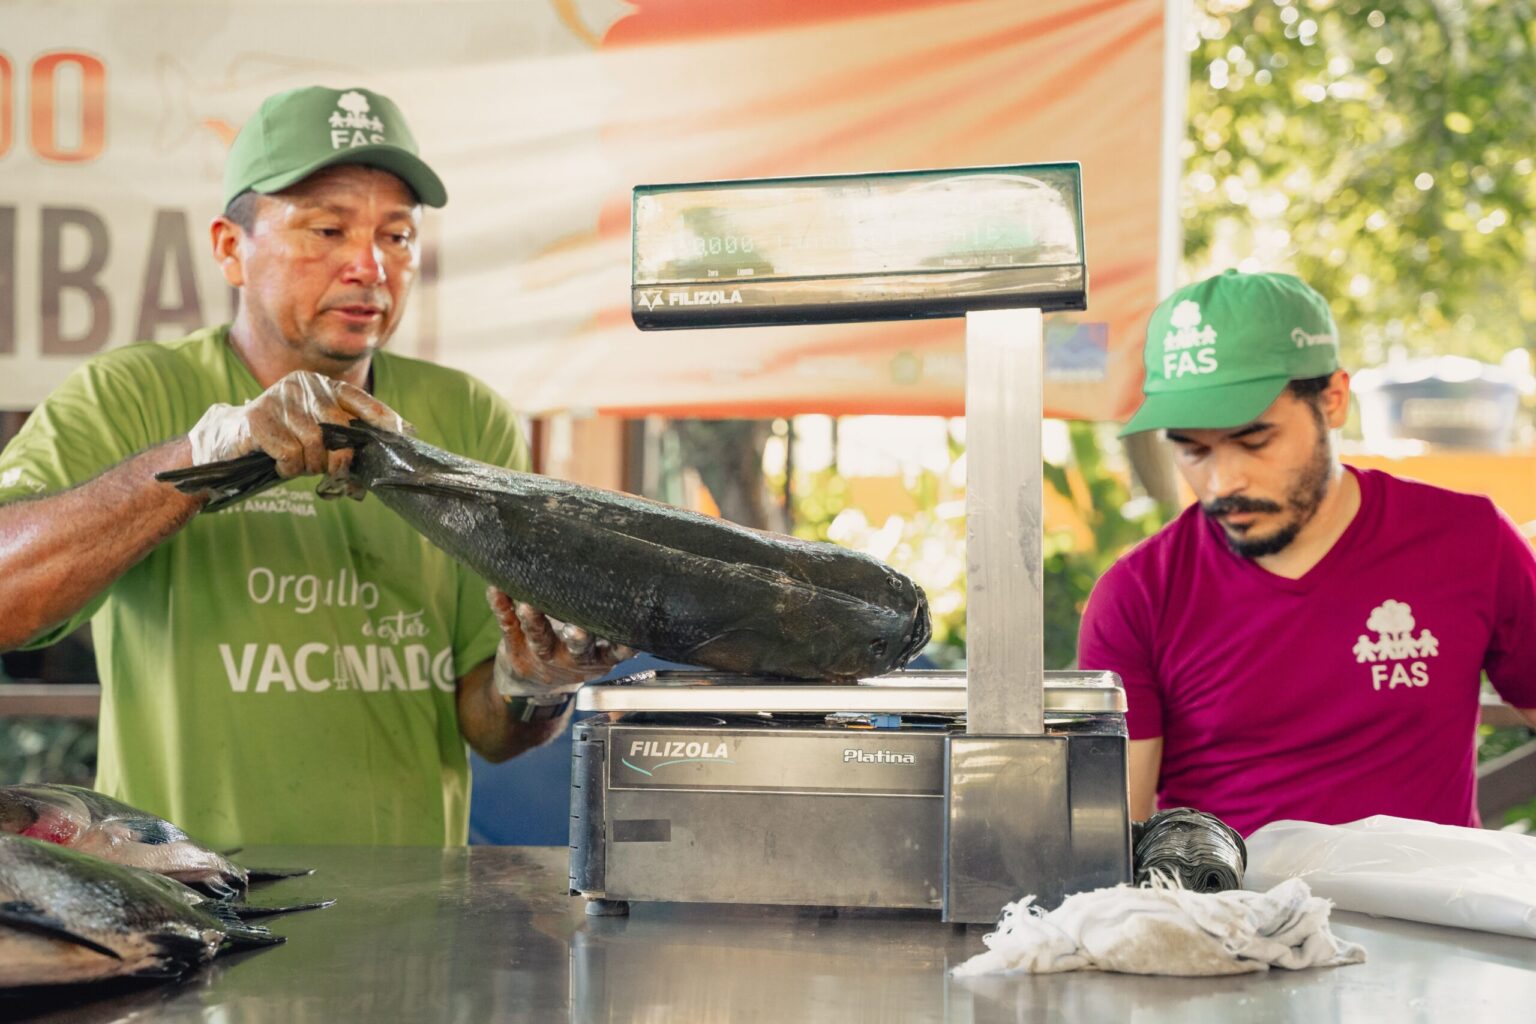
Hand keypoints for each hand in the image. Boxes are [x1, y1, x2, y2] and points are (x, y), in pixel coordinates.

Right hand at [186, 370, 410, 495]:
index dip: (381, 416)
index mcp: (319, 385)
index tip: (403, 432)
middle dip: (340, 457)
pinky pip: (289, 453)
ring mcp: (277, 398)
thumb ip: (341, 446)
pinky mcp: (257, 418)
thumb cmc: (281, 441)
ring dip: (310, 465)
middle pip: (338, 426)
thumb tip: (369, 476)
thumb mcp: (315, 438)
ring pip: (314, 442)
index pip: (357, 398)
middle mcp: (301, 385)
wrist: (226, 441)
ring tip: (300, 466)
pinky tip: (280, 465)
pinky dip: (289, 468)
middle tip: (331, 471)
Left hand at [486, 587, 632, 701]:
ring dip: (534, 620)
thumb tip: (634, 577)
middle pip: (576, 648)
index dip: (620, 647)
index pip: (612, 652)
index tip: (626, 636)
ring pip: (539, 637)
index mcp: (594, 657)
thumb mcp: (596, 649)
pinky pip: (507, 625)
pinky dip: (501, 606)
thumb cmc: (570, 651)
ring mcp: (540, 653)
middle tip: (578, 627)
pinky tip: (495, 589)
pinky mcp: (514, 645)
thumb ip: (611, 623)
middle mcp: (569, 658)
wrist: (530, 684)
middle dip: (578, 637)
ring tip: (529, 605)